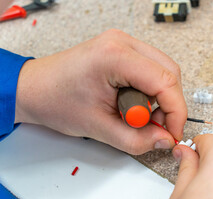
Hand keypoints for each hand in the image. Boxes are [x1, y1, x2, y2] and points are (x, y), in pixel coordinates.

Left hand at [15, 29, 186, 153]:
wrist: (35, 88)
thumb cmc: (55, 100)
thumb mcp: (98, 128)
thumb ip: (136, 139)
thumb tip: (164, 139)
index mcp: (114, 56)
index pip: (165, 81)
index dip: (176, 111)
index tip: (172, 132)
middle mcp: (122, 42)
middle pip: (169, 73)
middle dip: (169, 105)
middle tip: (155, 127)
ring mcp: (123, 43)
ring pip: (163, 72)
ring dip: (159, 99)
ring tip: (138, 116)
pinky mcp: (123, 51)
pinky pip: (151, 70)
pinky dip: (150, 91)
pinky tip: (134, 104)